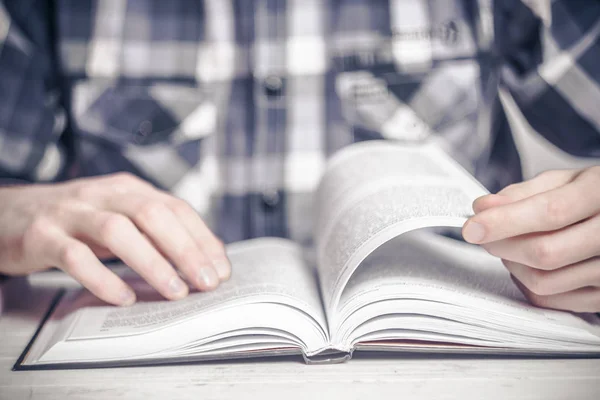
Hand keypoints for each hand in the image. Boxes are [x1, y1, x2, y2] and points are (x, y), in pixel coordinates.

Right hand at [0, 173, 230, 305]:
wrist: (7, 213)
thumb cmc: (75, 221)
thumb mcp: (119, 217)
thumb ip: (155, 231)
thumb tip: (205, 256)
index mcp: (128, 189)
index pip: (176, 208)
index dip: (202, 239)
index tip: (221, 270)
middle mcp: (103, 194)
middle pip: (153, 214)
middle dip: (186, 250)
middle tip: (207, 283)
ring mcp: (71, 213)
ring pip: (118, 230)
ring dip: (152, 263)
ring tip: (176, 291)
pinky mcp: (42, 236)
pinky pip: (76, 256)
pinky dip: (103, 278)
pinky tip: (124, 298)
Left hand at [462, 167, 599, 312]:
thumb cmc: (595, 197)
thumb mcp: (566, 181)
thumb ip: (523, 193)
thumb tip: (484, 207)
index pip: (550, 212)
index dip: (504, 222)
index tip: (472, 227)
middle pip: (544, 252)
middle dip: (501, 244)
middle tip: (482, 233)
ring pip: (543, 281)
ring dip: (511, 264)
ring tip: (508, 245)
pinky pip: (550, 300)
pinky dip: (524, 283)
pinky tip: (523, 265)